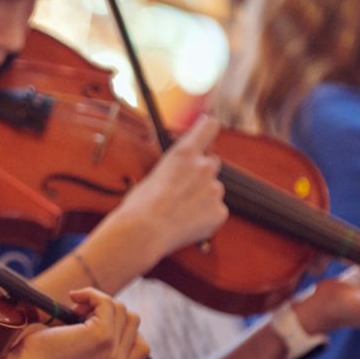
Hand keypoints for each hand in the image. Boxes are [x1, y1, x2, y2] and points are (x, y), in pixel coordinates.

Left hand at [11, 288, 150, 358]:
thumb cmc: (40, 355)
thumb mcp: (79, 354)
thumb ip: (102, 343)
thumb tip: (116, 308)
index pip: (141, 346)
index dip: (121, 326)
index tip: (91, 322)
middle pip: (133, 322)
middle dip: (108, 311)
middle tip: (79, 314)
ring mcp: (111, 354)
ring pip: (122, 310)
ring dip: (98, 302)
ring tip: (74, 310)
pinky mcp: (102, 337)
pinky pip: (108, 303)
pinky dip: (91, 294)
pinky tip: (73, 299)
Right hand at [108, 115, 226, 256]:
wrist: (144, 231)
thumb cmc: (140, 205)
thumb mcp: (154, 175)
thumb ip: (175, 169)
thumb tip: (178, 176)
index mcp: (184, 153)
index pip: (209, 127)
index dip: (208, 128)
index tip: (208, 128)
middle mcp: (204, 167)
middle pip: (212, 163)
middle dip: (201, 173)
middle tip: (183, 189)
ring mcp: (214, 190)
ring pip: (213, 190)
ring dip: (202, 198)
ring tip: (179, 212)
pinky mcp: (219, 212)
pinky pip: (216, 212)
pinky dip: (205, 217)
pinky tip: (186, 224)